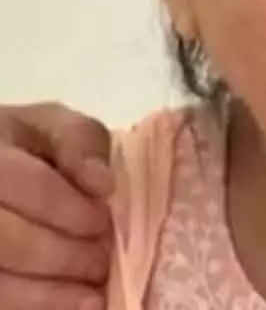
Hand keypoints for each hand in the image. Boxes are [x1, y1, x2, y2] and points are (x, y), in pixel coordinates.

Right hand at [0, 102, 112, 308]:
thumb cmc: (28, 149)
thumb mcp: (51, 128)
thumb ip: (79, 140)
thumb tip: (102, 184)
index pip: (23, 183)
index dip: (66, 208)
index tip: (101, 222)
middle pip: (4, 239)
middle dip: (61, 255)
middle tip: (100, 263)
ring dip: (46, 293)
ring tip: (91, 296)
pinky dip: (33, 306)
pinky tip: (72, 307)